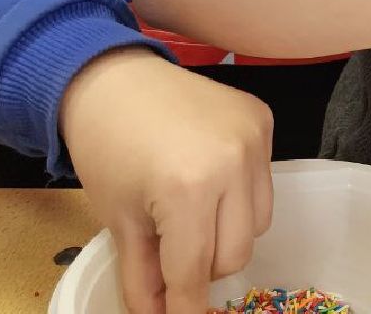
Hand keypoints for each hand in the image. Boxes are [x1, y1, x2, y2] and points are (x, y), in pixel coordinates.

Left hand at [59, 48, 273, 313]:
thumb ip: (144, 278)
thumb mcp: (120, 221)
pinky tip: (210, 178)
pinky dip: (240, 194)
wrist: (114, 79)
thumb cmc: (106, 149)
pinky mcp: (264, 121)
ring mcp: (254, 139)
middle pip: (235, 254)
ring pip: (258, 223)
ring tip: (192, 215)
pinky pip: (264, 182)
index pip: (195, 271)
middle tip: (174, 257)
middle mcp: (233, 163)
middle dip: (203, 269)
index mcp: (188, 190)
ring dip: (227, 234)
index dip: (186, 306)